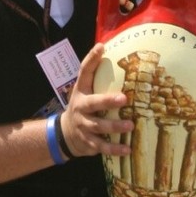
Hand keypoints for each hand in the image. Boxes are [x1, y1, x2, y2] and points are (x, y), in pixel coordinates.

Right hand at [59, 43, 132, 157]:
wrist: (65, 133)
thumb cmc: (83, 106)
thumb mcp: (85, 89)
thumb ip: (94, 73)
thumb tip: (105, 46)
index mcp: (81, 92)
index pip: (84, 72)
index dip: (91, 59)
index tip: (101, 47)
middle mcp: (80, 108)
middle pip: (93, 104)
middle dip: (107, 101)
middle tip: (124, 99)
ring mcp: (83, 126)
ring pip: (99, 127)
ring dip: (114, 127)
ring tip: (130, 125)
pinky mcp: (88, 142)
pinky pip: (101, 146)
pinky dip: (114, 149)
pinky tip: (127, 150)